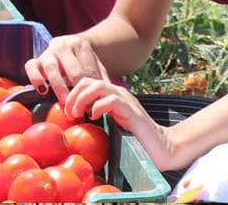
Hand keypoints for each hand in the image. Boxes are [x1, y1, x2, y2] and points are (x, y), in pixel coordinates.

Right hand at [25, 33, 110, 102]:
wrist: (69, 48)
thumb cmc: (84, 63)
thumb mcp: (96, 67)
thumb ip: (101, 80)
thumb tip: (104, 100)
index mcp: (80, 44)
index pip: (87, 70)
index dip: (90, 89)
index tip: (92, 105)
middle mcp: (62, 45)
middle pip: (71, 69)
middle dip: (76, 89)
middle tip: (79, 106)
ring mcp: (48, 52)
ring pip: (51, 68)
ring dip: (59, 86)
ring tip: (64, 101)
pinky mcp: (35, 60)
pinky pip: (31, 67)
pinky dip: (36, 78)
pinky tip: (43, 91)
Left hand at [65, 78, 180, 169]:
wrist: (162, 149)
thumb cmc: (135, 142)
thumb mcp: (111, 127)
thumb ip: (97, 119)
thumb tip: (74, 122)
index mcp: (111, 96)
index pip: (86, 83)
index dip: (71, 93)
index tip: (65, 111)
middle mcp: (118, 93)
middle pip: (88, 80)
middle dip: (73, 94)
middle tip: (69, 113)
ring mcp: (125, 100)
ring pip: (97, 85)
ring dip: (82, 98)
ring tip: (77, 114)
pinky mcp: (131, 110)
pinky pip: (111, 99)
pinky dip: (98, 106)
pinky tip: (94, 117)